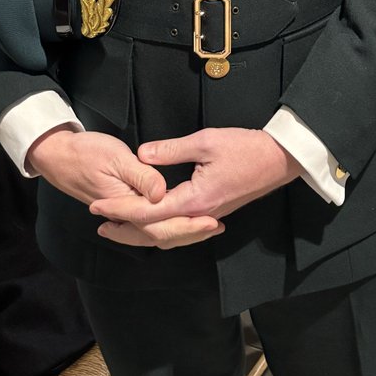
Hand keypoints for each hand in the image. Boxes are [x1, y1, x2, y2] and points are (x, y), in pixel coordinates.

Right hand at [27, 128, 223, 249]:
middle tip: (215, 227)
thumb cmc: (86, 152)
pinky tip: (176, 221)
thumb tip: (162, 193)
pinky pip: (146, 225)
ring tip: (203, 228)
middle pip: (161, 235)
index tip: (211, 221)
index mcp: (127, 204)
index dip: (188, 225)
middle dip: (189, 233)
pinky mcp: (122, 206)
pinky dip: (165, 227)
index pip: (161, 224)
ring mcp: (122, 213)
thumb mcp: (116, 158)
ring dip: (179, 232)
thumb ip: (141, 177)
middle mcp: (125, 215)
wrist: (57, 155)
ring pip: (153, 233)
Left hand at [89, 127, 302, 248]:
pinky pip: (181, 229)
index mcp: (194, 200)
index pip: (147, 211)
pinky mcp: (214, 212)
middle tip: (99, 223)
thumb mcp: (206, 142)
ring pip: (168, 234)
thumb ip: (171, 150)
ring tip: (120, 225)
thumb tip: (141, 154)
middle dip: (125, 229)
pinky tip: (154, 221)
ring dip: (142, 231)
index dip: (119, 209)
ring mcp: (208, 216)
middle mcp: (199, 214)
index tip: (96, 206)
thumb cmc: (246, 148)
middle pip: (154, 231)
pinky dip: (161, 228)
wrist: (279, 159)